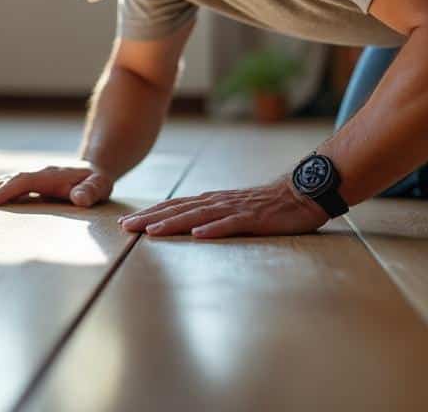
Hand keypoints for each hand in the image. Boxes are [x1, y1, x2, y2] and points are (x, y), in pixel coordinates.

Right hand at [0, 165, 114, 207]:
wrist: (94, 170)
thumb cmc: (97, 182)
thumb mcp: (101, 186)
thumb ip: (91, 191)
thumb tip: (79, 199)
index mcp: (49, 174)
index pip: (21, 181)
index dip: (3, 191)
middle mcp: (36, 173)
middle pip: (5, 179)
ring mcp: (31, 177)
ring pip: (2, 181)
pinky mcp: (28, 184)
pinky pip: (5, 186)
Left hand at [118, 177, 328, 237]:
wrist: (302, 192)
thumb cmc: (267, 205)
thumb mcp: (233, 210)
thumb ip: (212, 215)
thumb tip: (187, 228)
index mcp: (211, 201)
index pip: (173, 207)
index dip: (149, 214)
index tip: (125, 224)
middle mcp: (217, 202)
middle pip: (178, 209)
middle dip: (149, 218)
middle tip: (124, 228)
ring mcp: (234, 209)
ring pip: (198, 216)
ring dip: (173, 223)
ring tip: (150, 231)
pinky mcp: (254, 218)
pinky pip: (231, 224)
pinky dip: (213, 229)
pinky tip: (197, 235)